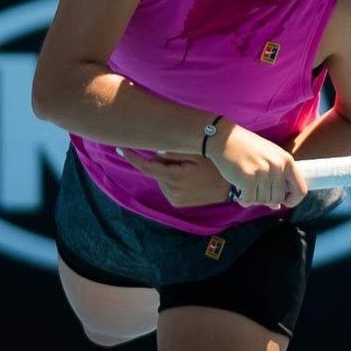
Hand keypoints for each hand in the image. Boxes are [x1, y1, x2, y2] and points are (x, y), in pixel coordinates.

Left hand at [116, 149, 230, 207]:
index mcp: (174, 177)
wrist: (230, 187)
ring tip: (190, 170)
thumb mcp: (197, 153)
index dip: (132, 157)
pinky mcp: (177, 203)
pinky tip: (189, 178)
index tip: (120, 148)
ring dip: (169, 171)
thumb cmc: (215, 166)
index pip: (148, 166)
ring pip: (162, 177)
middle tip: (184, 159)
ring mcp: (174, 199)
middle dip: (164, 161)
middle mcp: (171, 191)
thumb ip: (175, 151)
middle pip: (157, 169)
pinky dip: (173, 179)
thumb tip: (156, 151)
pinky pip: (168, 185)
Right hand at [207, 122, 307, 208]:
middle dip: (266, 199)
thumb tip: (276, 206)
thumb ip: (277, 178)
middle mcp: (278, 166)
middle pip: (278, 199)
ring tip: (245, 185)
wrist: (224, 138)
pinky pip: (249, 200)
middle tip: (254, 189)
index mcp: (287, 160)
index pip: (301, 190)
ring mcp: (263, 172)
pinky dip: (243, 200)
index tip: (283, 202)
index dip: (293, 200)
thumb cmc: (246, 148)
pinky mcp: (248, 178)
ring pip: (263, 201)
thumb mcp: (269, 156)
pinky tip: (238, 191)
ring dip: (253, 197)